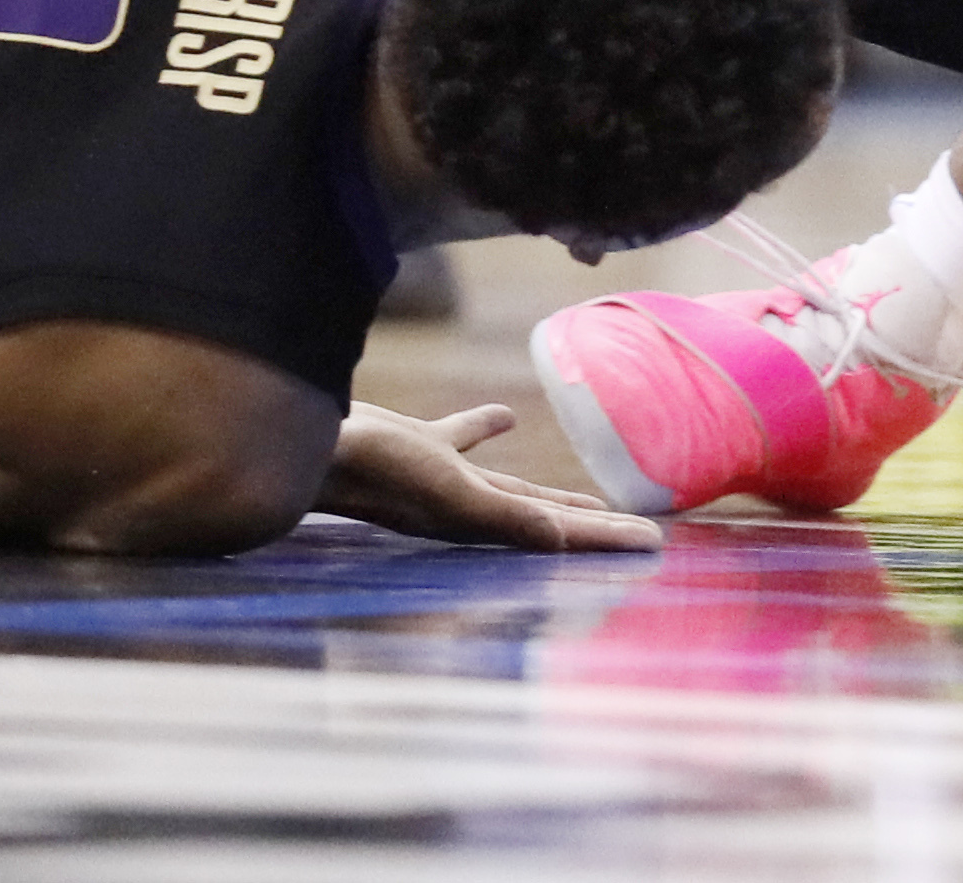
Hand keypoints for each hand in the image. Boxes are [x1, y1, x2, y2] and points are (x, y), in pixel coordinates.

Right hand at [316, 402, 660, 551]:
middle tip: (636, 534)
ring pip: (512, 491)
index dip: (605, 539)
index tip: (653, 544)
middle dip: (590, 529)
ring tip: (591, 501)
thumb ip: (502, 517)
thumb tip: (559, 539)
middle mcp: (468, 510)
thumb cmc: (377, 472)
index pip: (559, 535)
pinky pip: (464, 439)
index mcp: (481, 524)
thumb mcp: (447, 492)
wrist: (308, 445)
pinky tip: (507, 418)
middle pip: (546, 521)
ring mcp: (443, 481)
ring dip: (550, 497)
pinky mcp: (419, 450)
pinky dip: (487, 429)